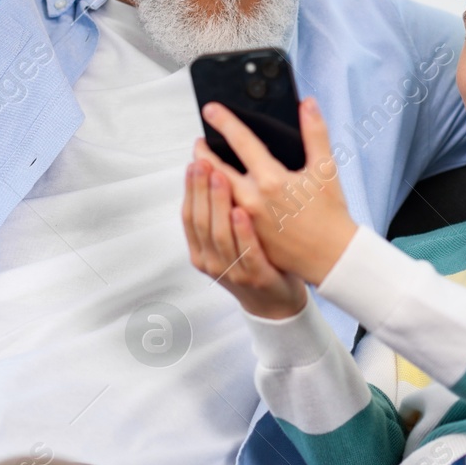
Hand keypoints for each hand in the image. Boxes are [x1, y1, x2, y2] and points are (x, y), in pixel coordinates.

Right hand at [182, 160, 306, 319]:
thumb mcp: (228, 243)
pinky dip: (242, 231)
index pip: (189, 215)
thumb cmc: (254, 263)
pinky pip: (246, 251)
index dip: (190, 188)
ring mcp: (232, 271)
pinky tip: (242, 211)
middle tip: (204, 160)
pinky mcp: (256, 277)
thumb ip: (221, 216)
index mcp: (201, 251)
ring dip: (219, 203)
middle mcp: (211, 262)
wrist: (276, 303)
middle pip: (201, 221)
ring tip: (220, 176)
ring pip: (219, 234)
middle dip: (200, 188)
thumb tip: (218, 171)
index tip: (194, 160)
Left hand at [195, 98, 357, 285]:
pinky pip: (218, 216)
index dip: (225, 122)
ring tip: (201, 166)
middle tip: (199, 141)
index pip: (241, 142)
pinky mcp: (243, 237)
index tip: (211, 110)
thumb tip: (309, 104)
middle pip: (215, 169)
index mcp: (272, 180)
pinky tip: (212, 195)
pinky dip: (211, 201)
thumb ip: (315, 133)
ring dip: (203, 177)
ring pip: (212, 194)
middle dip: (204, 152)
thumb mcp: (325, 169)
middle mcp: (253, 200)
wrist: (332, 258)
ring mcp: (245, 221)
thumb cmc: (330, 215)